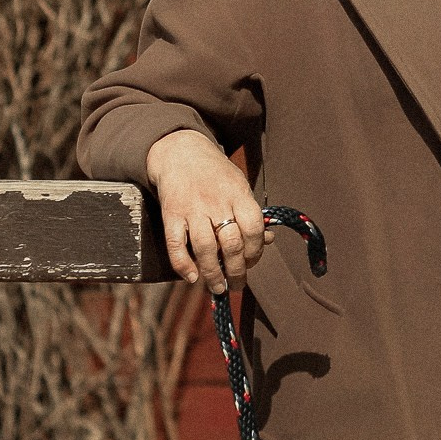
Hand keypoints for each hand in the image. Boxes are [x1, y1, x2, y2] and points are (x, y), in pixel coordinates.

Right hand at [146, 128, 270, 294]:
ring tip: (218, 288)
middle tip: (238, 284)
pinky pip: (176, 244)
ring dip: (212, 273)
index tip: (252, 262)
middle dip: (237, 270)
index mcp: (238, 194)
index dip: (256, 250)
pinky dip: (183, 264)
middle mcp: (216, 202)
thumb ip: (251, 213)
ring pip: (205, 248)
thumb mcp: (239, 185)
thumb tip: (268, 239)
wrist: (181, 152)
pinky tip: (191, 277)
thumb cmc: (215, 173)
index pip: (253, 228)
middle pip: (231, 243)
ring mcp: (192, 208)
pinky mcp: (171, 214)